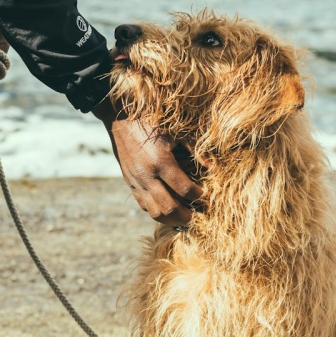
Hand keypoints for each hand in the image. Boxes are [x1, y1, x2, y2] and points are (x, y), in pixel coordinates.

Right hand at [93, 99, 203, 225]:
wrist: (121, 118)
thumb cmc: (152, 121)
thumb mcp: (177, 132)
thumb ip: (196, 150)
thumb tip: (214, 167)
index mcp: (161, 162)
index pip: (184, 190)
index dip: (198, 195)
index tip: (204, 193)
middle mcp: (147, 175)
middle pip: (169, 208)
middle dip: (185, 215)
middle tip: (195, 214)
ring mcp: (136, 181)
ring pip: (154, 212)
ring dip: (170, 218)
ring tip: (182, 216)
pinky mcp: (129, 182)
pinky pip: (143, 205)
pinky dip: (156, 210)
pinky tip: (166, 207)